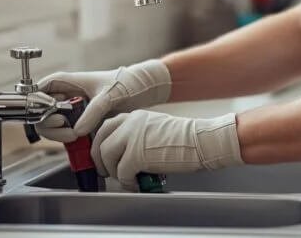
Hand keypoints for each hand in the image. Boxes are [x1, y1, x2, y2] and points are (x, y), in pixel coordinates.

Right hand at [35, 59, 171, 142]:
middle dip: (48, 123)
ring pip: (51, 125)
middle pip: (40, 111)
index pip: (39, 89)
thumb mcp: (109, 96)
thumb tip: (78, 130)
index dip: (37, 102)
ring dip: (57, 133)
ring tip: (74, 136)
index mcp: (67, 81)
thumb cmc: (126, 82)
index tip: (49, 112)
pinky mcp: (80, 122)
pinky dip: (67, 138)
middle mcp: (66, 95)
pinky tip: (79, 140)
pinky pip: (65, 132)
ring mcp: (71, 109)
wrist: (142, 90)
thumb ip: (93, 112)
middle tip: (64, 127)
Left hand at [91, 109, 243, 190]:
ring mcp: (132, 137)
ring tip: (127, 179)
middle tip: (107, 173)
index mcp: (134, 116)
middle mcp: (130, 122)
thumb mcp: (154, 130)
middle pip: (100, 142)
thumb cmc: (185, 140)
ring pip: (106, 157)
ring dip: (114, 172)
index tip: (101, 159)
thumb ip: (136, 137)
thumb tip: (122, 157)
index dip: (100, 146)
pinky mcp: (137, 154)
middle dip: (99, 161)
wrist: (201, 141)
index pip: (105, 128)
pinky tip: (137, 184)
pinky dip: (127, 182)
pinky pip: (121, 172)